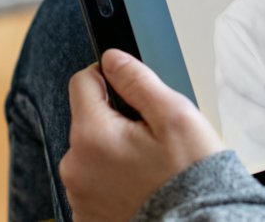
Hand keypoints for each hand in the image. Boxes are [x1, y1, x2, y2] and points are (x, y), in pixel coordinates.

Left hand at [60, 49, 223, 220]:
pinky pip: (96, 182)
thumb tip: (112, 59)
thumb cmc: (190, 174)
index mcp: (92, 135)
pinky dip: (115, 179)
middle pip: (89, 120)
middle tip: (155, 136)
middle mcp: (75, 166)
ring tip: (152, 164)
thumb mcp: (175, 115)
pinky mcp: (87, 214)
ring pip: (93, 152)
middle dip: (118, 120)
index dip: (109, 76)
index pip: (82, 82)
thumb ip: (138, 81)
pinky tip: (143, 184)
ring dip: (115, 151)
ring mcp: (79, 193)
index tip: (132, 88)